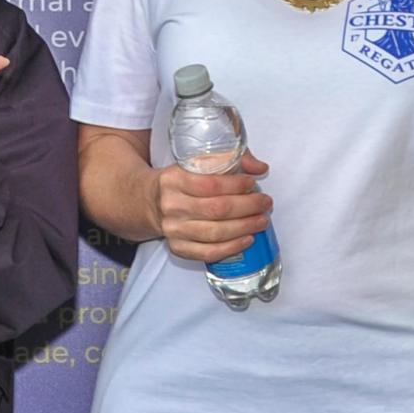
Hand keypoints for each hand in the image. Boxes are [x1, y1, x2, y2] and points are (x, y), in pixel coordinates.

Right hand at [151, 151, 271, 265]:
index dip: (236, 185)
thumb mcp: (194, 164)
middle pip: (216, 209)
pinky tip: (247, 239)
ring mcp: (173, 229)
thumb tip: (260, 167)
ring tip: (262, 221)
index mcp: (173, 179)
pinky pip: (208, 253)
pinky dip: (231, 248)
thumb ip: (228, 160)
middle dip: (247, 207)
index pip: (210, 184)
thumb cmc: (179, 182)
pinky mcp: (177, 247)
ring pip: (215, 233)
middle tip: (265, 202)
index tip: (253, 183)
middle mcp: (171, 205)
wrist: (148, 202)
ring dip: (244, 227)